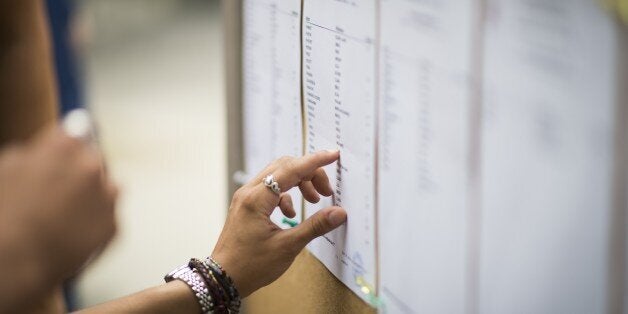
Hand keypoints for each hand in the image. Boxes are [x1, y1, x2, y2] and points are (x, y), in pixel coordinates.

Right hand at [0, 127, 116, 289]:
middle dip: (79, 173)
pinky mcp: (114, 226)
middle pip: (92, 162)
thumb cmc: (3, 214)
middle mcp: (92, 166)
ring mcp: (107, 197)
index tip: (64, 154)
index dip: (67, 147)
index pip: (77, 132)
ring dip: (93, 197)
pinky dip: (95, 225)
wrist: (14, 261)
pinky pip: (107, 219)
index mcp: (65, 145)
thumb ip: (33, 154)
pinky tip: (71, 235)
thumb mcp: (7, 169)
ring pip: (107, 189)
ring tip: (66, 216)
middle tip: (58, 194)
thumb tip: (44, 152)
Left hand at [211, 150, 346, 296]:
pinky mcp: (246, 206)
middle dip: (309, 173)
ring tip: (315, 200)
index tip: (333, 155)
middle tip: (327, 191)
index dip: (315, 161)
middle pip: (284, 167)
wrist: (222, 279)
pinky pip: (270, 189)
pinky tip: (292, 213)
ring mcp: (245, 198)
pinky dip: (286, 195)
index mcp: (257, 199)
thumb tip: (339, 212)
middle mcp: (249, 192)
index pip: (291, 169)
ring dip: (299, 183)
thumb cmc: (250, 266)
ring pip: (277, 176)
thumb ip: (315, 226)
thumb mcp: (287, 246)